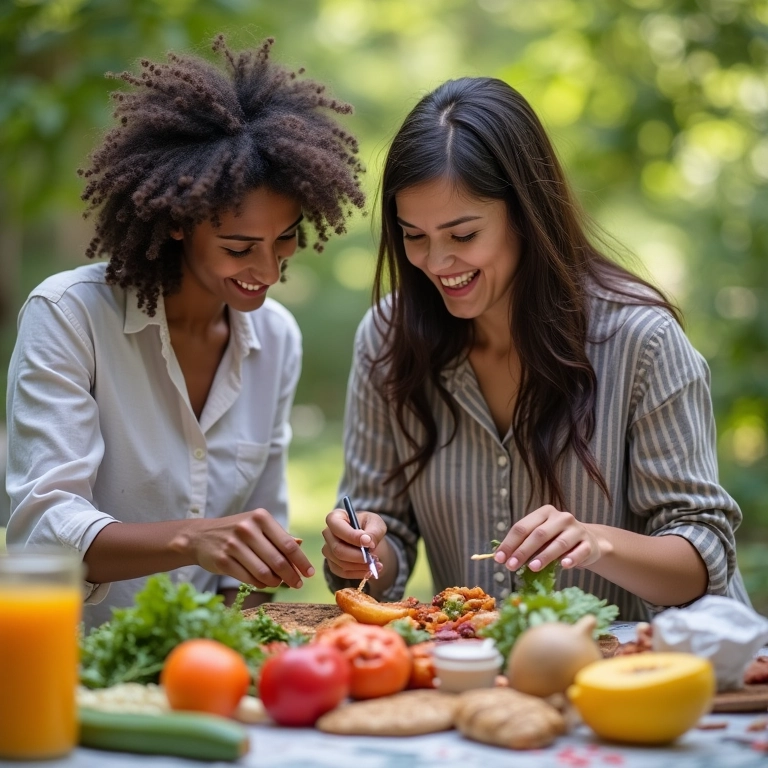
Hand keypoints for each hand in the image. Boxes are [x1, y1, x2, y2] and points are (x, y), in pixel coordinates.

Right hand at [187, 508, 313, 588]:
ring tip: (279, 583)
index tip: (310, 573)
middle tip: (298, 584)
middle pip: (278, 560)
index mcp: (261, 517)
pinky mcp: (223, 560)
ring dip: (275, 582)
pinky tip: (264, 583)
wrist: (200, 536)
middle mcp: (247, 529)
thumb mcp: (257, 526)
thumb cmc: (236, 531)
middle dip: (291, 575)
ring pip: (263, 572)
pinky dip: (260, 584)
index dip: (301, 561)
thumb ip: (279, 535)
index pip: (288, 544)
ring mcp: (233, 544)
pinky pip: (248, 578)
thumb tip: (301, 545)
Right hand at [322, 507, 387, 579]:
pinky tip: (371, 571)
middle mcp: (328, 534)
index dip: (352, 536)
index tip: (368, 543)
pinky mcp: (333, 564)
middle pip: (337, 549)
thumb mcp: (376, 524)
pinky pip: (343, 573)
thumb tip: (367, 541)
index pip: (337, 527)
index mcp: (335, 518)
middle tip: (374, 558)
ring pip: (340, 563)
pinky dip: (358, 573)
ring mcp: (328, 550)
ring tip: (377, 564)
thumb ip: (373, 531)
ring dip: (360, 566)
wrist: (369, 540)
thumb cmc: (370, 527)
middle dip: (357, 556)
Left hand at [493, 504, 603, 572]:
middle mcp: (561, 518)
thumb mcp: (540, 538)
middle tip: (511, 566)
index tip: (499, 558)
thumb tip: (501, 557)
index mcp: (544, 513)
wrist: (588, 542)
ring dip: (545, 556)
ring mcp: (576, 529)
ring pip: (559, 543)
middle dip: (523, 551)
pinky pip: (580, 551)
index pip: (522, 527)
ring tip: (532, 567)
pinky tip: (564, 565)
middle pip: (539, 534)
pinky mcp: (588, 543)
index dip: (509, 543)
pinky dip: (572, 558)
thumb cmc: (557, 540)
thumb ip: (524, 544)